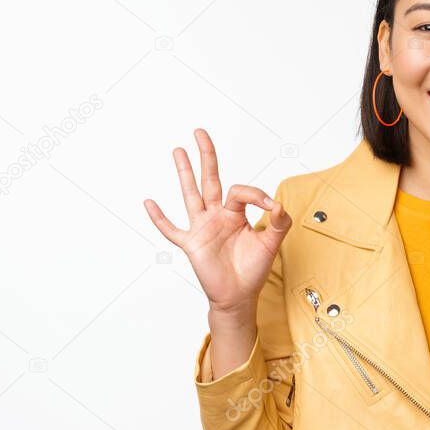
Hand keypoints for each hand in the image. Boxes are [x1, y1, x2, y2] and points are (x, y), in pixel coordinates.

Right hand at [143, 128, 291, 318]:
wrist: (238, 296)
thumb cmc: (253, 269)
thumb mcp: (272, 243)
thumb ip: (279, 222)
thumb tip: (279, 204)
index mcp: (235, 214)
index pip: (241, 192)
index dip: (257, 195)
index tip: (271, 208)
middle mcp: (216, 216)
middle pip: (210, 180)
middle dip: (206, 156)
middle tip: (200, 133)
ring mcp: (201, 228)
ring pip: (190, 195)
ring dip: (184, 173)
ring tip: (178, 150)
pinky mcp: (190, 244)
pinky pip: (171, 229)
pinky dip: (159, 218)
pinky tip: (149, 202)